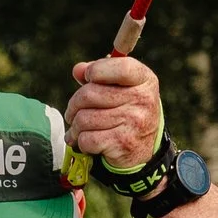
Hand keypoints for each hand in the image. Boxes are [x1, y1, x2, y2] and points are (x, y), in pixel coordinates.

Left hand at [66, 52, 164, 172]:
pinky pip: (86, 139)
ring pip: (84, 119)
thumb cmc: (127, 112)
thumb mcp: (121, 87)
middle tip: (73, 112)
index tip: (89, 77)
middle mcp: (142, 99)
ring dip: (75, 126)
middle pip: (89, 94)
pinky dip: (80, 142)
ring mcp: (134, 122)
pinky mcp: (123, 144)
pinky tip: (86, 142)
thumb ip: (99, 74)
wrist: (143, 150)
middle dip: (74, 104)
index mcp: (144, 79)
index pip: (119, 67)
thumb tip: (78, 70)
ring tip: (79, 128)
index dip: (96, 70)